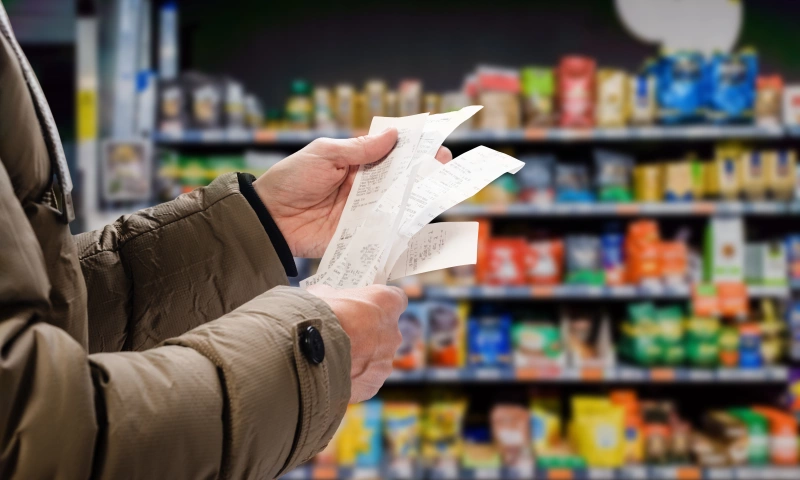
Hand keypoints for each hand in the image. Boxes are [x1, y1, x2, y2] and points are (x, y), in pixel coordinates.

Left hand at [253, 129, 452, 257]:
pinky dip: (402, 228)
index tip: (435, 143)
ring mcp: (364, 211)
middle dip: (423, 172)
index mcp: (355, 162)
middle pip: (400, 179)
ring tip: (440, 191)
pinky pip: (385, 231)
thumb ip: (359, 149)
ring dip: (418, 198)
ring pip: (397, 204)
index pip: (390, 152)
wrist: (269, 218)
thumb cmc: (291, 179)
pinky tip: (421, 223)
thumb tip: (393, 135)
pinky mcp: (359, 234)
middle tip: (444, 166)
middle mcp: (364, 186)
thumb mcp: (324, 154)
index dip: (413, 148)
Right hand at [306, 284, 406, 402]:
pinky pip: (365, 379)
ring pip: (376, 358)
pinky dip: (352, 378)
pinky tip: (332, 374)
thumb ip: (335, 297)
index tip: (367, 307)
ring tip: (334, 358)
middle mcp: (393, 332)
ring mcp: (385, 361)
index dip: (380, 304)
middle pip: (386, 332)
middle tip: (345, 335)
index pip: (396, 299)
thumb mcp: (323, 294)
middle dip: (368, 333)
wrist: (305, 352)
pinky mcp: (373, 384)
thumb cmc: (317, 316)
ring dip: (360, 358)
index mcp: (386, 303)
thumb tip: (328, 299)